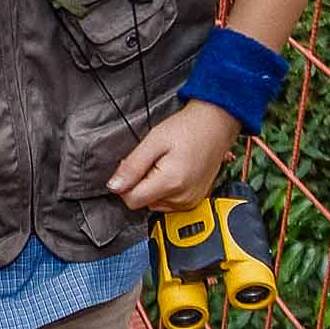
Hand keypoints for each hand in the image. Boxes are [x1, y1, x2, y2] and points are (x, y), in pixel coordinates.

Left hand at [107, 101, 240, 214]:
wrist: (215, 125)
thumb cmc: (188, 128)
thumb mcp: (153, 141)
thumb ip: (132, 166)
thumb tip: (114, 186)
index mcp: (171, 183)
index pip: (132, 200)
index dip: (126, 184)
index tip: (133, 167)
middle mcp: (182, 198)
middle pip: (143, 202)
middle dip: (141, 183)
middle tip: (152, 161)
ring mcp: (190, 201)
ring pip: (155, 203)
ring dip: (153, 187)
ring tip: (166, 165)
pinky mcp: (195, 200)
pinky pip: (169, 202)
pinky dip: (166, 190)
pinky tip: (173, 172)